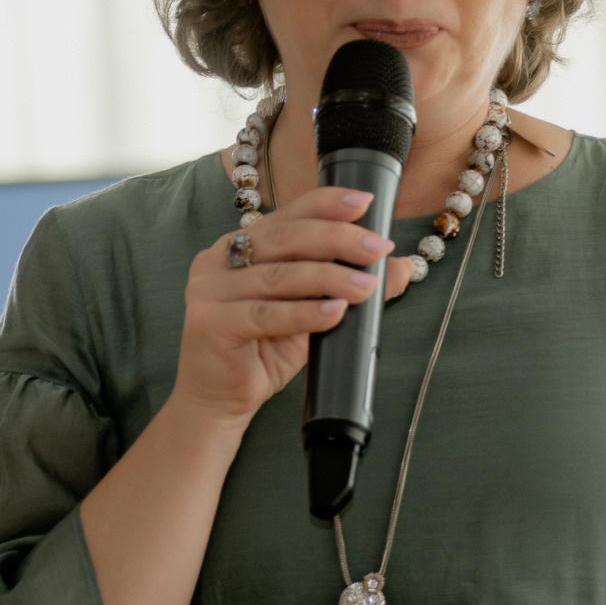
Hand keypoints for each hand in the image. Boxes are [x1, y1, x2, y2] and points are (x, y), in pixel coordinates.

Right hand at [166, 187, 412, 425]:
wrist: (220, 401)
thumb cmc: (262, 352)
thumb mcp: (311, 313)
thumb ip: (344, 286)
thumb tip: (398, 267)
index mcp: (238, 246)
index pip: (286, 215)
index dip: (325, 205)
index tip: (364, 203)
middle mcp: (217, 260)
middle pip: (283, 239)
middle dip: (336, 239)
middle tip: (376, 248)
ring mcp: (207, 290)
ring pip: (277, 276)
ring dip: (328, 278)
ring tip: (366, 287)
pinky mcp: (208, 323)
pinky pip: (264, 314)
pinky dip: (304, 313)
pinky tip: (334, 312)